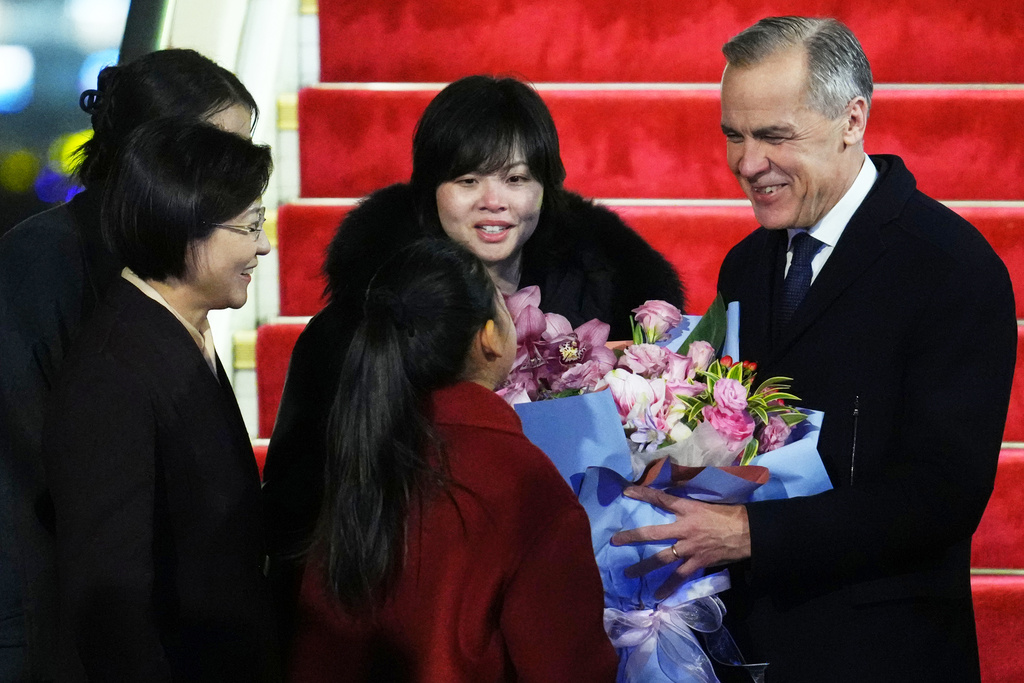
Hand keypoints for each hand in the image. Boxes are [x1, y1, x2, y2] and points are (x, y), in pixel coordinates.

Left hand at [610, 485, 751, 599]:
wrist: (747, 532)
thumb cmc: (728, 514)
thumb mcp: (705, 502)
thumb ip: (686, 501)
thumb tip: (671, 493)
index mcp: (688, 509)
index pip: (662, 499)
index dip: (644, 494)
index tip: (626, 492)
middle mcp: (685, 528)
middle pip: (654, 533)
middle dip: (633, 536)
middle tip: (615, 541)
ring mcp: (690, 548)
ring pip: (662, 558)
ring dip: (644, 566)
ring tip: (628, 573)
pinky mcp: (697, 563)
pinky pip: (680, 577)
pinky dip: (668, 587)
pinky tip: (657, 596)